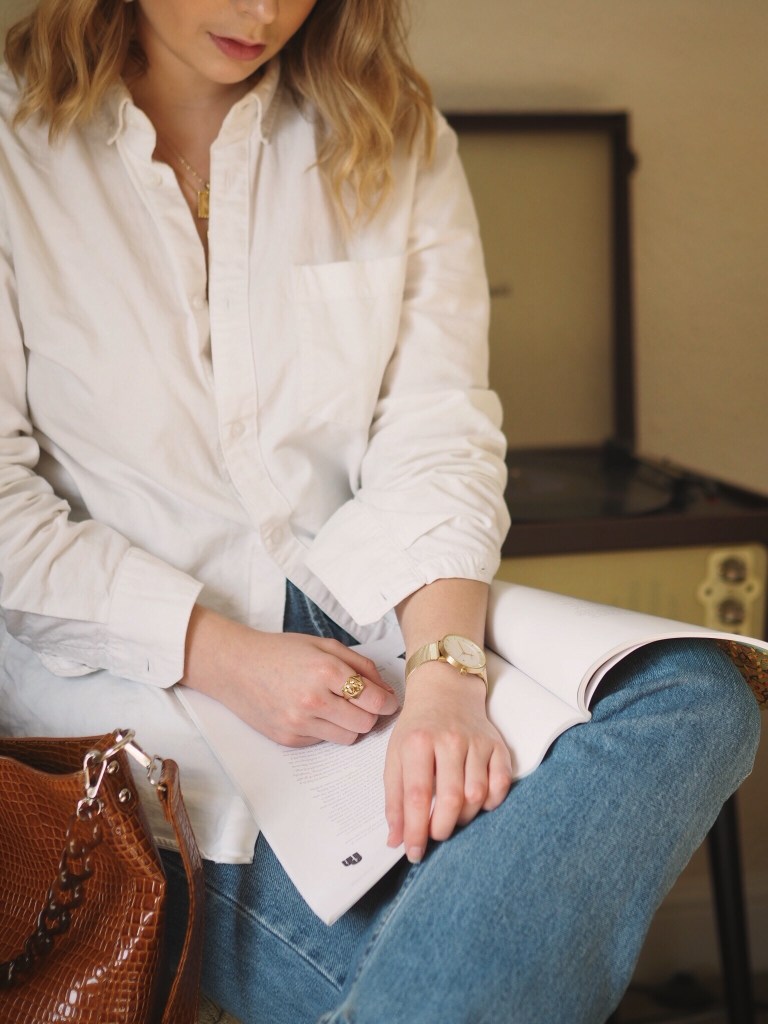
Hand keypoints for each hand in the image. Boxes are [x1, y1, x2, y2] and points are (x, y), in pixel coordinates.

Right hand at [182, 605, 398, 745]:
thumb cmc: (281, 651)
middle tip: (367, 704)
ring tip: (340, 708)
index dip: (388, 702)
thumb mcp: (324, 644)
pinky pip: (324, 741)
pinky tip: (316, 712)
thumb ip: (360, 664)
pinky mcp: (289, 738)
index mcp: (326, 670)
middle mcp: (314, 700)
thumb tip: (386, 688)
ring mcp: (299, 723)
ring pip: (348, 737)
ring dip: (352, 725)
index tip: (390, 701)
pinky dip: (327, 729)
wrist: (236, 666)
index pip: (374, 699)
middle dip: (371, 715)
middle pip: (365, 723)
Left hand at [383, 661, 512, 862]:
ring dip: (464, 817)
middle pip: (451, 799)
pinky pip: (501, 784)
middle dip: (441, 828)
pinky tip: (477, 803)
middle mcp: (449, 740)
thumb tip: (395, 840)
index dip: (415, 831)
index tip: (413, 853)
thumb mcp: (395, 756)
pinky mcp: (497, 745)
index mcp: (417, 742)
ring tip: (452, 816)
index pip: (416, 796)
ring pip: (477, 795)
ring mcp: (476, 742)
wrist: (445, 690)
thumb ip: (393, 799)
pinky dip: (492, 802)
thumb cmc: (417, 728)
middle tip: (435, 836)